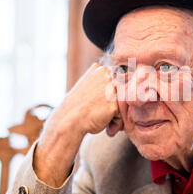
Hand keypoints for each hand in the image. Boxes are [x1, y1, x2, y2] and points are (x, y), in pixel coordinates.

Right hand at [34, 63, 122, 186]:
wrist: (69, 120)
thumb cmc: (78, 105)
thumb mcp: (90, 85)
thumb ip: (103, 82)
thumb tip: (123, 78)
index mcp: (101, 69)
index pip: (117, 83)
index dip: (109, 97)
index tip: (96, 102)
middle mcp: (108, 76)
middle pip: (122, 93)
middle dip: (113, 105)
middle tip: (97, 110)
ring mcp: (112, 90)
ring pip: (123, 105)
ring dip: (115, 115)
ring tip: (101, 118)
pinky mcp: (115, 104)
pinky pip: (122, 117)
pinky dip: (115, 124)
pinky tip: (104, 123)